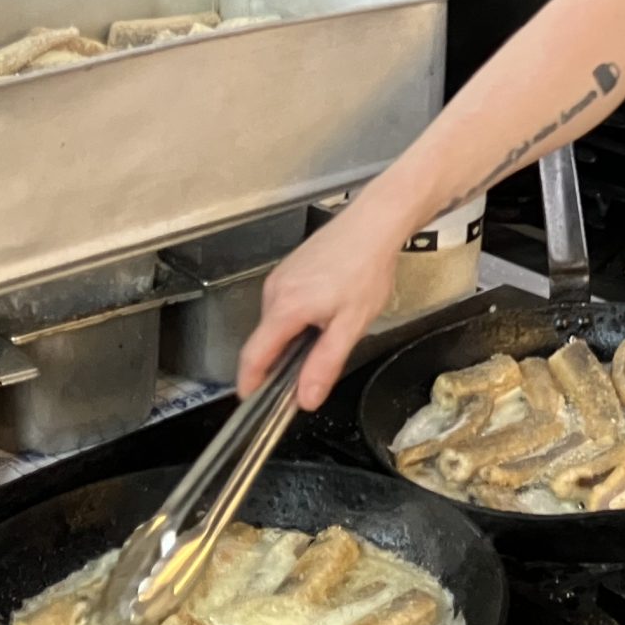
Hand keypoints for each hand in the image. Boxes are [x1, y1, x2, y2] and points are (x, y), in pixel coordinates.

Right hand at [236, 204, 402, 410]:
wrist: (374, 223)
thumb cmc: (366, 269)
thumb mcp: (351, 325)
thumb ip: (325, 363)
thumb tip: (306, 399)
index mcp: (285, 308)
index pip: (254, 355)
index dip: (249, 382)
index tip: (250, 402)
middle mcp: (274, 291)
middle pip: (265, 339)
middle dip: (279, 362)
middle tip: (308, 376)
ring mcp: (280, 277)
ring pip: (276, 322)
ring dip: (292, 338)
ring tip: (328, 334)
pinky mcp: (289, 269)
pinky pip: (284, 304)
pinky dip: (297, 318)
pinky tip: (326, 312)